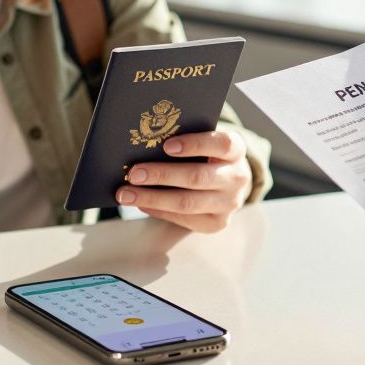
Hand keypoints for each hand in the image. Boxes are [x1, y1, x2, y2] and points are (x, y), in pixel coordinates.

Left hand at [115, 130, 252, 232]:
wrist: (230, 182)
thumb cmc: (208, 156)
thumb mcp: (206, 143)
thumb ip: (186, 141)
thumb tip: (145, 144)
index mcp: (236, 150)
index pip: (221, 144)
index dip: (194, 145)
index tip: (166, 146)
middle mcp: (237, 177)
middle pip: (197, 177)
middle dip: (161, 175)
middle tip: (134, 174)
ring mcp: (230, 203)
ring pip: (187, 203)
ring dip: (153, 198)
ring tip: (126, 194)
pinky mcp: (218, 223)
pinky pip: (184, 219)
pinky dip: (159, 210)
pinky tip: (141, 203)